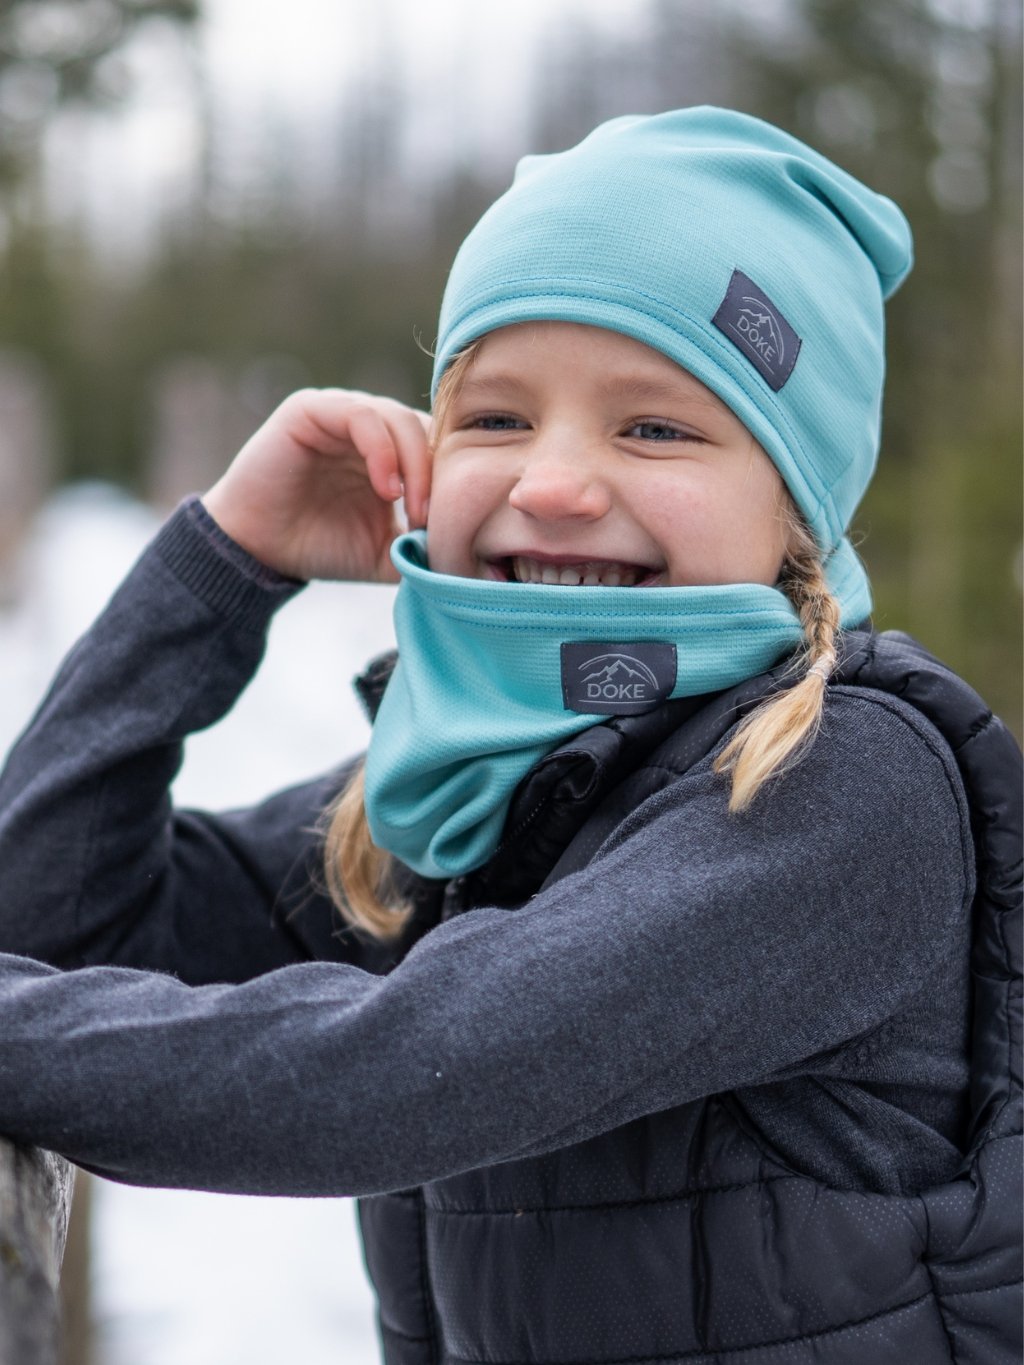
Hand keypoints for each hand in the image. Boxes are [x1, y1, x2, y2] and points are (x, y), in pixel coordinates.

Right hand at [202, 389, 431, 582]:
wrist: (258, 551)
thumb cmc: (322, 549)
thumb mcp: (387, 553)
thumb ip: (424, 547)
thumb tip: (469, 558)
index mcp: (392, 451)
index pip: (440, 446)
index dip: (453, 480)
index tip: (452, 526)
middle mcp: (370, 427)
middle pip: (427, 429)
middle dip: (438, 474)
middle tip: (431, 519)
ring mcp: (342, 413)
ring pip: (399, 418)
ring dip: (415, 464)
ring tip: (410, 507)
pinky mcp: (312, 409)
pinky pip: (362, 415)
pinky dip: (383, 450)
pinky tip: (387, 488)